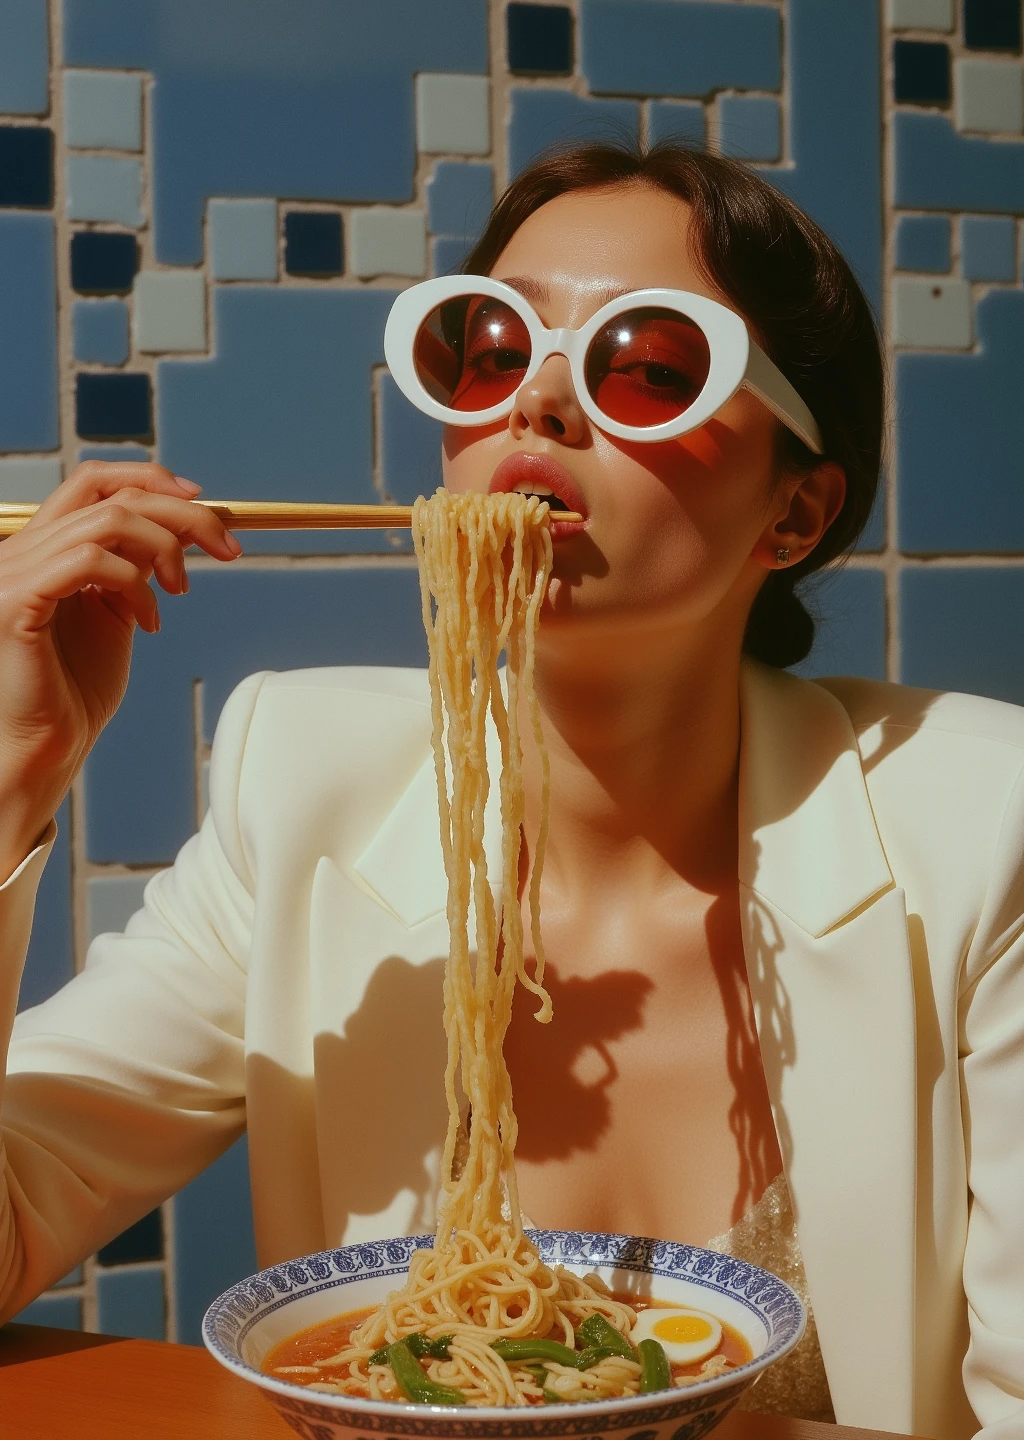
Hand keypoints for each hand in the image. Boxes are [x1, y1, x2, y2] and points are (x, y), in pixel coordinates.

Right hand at [0, 462, 240, 879]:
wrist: (47, 747)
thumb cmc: (76, 691)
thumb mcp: (117, 611)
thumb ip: (136, 565)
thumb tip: (181, 527)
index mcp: (41, 547)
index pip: (92, 481)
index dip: (149, 479)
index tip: (202, 501)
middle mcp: (21, 550)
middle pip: (110, 496)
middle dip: (181, 514)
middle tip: (227, 547)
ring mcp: (12, 572)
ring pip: (108, 522)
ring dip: (164, 550)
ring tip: (180, 592)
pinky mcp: (14, 601)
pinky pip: (88, 562)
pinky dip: (134, 584)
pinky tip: (148, 621)